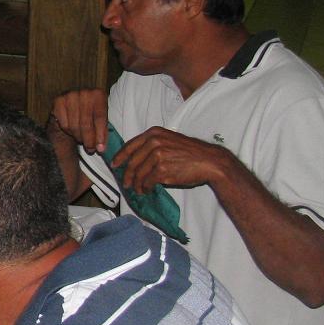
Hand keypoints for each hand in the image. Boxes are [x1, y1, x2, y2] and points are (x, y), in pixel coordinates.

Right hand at [48, 88, 109, 154]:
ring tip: (81, 138)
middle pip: (86, 123)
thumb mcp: (101, 121)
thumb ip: (102, 133)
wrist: (72, 107)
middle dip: (88, 140)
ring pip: (74, 126)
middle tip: (90, 149)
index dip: (100, 135)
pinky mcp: (58, 101)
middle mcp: (84, 92)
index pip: (100, 118)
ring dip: (78, 136)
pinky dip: (68, 131)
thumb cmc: (91, 115)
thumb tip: (100, 149)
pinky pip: (64, 124)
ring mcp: (70, 95)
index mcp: (99, 94)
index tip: (100, 149)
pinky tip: (72, 129)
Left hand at [113, 126, 231, 193]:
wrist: (209, 161)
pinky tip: (146, 191)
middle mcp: (154, 142)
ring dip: (136, 184)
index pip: (130, 145)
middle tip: (125, 183)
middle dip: (127, 174)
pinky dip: (144, 188)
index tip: (114, 164)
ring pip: (138, 173)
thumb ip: (153, 145)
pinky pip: (147, 182)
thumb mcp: (170, 140)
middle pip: (132, 161)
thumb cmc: (191, 153)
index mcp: (154, 133)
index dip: (120, 156)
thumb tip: (136, 158)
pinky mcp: (162, 170)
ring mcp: (157, 155)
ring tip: (137, 189)